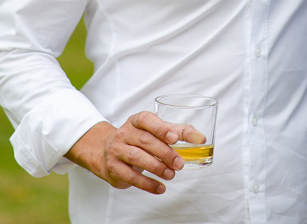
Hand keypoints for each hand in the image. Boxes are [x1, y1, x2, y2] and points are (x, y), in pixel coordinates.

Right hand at [64, 112, 201, 193]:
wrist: (105, 151)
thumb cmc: (138, 139)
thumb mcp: (155, 131)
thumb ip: (179, 132)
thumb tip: (201, 138)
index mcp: (137, 120)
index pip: (147, 120)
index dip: (161, 128)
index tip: (174, 138)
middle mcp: (125, 133)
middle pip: (145, 141)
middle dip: (165, 153)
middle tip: (180, 164)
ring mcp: (117, 150)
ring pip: (137, 158)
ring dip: (157, 168)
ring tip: (171, 175)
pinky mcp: (113, 168)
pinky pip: (131, 176)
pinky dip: (147, 184)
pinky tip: (160, 187)